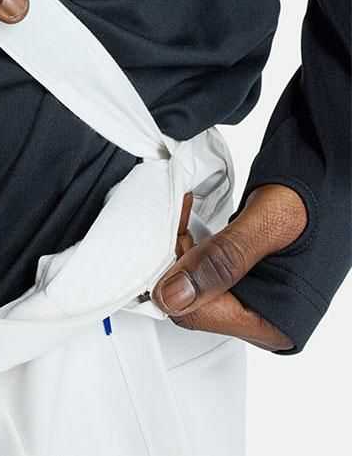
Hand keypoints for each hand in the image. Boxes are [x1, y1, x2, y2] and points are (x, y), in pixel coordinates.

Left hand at [154, 184, 307, 350]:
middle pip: (191, 302)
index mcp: (273, 321)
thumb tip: (175, 294)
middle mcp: (263, 317)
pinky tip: (193, 223)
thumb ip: (223, 258)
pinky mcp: (247, 279)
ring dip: (183, 249)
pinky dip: (195, 246)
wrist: (333, 180)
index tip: (168, 235)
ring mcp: (254, 298)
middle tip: (176, 218)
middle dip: (176, 259)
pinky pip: (207, 271)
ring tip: (184, 215)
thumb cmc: (318, 198)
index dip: (173, 274)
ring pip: (195, 286)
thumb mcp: (267, 224)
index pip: (195, 314)